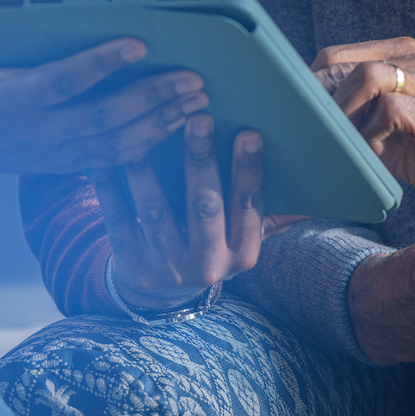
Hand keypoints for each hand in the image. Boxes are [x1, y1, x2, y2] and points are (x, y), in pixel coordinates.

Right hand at [0, 0, 210, 199]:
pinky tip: (179, 127)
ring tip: (199, 101)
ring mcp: (54, 153)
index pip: (65, 81)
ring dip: (161, 123)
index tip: (140, 43)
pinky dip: (148, 145)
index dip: (102, 63)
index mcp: (13, 99)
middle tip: (194, 78)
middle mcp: (39, 131)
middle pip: (106, 117)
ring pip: (117, 144)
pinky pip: (113, 159)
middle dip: (153, 98)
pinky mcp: (63, 163)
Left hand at [95, 114, 294, 310]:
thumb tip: (311, 168)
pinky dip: (109, 185)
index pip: (250, 206)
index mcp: (243, 252)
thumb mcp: (240, 237)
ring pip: (157, 210)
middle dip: (201, 159)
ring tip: (144, 129)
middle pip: (205, 206)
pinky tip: (103, 154)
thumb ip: (267, 209)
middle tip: (197, 116)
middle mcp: (208, 265)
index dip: (249, 169)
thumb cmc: (208, 245)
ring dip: (150, 167)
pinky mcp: (131, 265)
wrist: (160, 299)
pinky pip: (118, 218)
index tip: (249, 131)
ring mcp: (167, 267)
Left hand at [314, 38, 414, 226]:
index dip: (307, 85)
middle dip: (317, 99)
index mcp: (403, 56)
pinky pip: (390, 110)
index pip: (337, 56)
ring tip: (335, 144)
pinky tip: (369, 155)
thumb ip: (357, 115)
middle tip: (305, 134)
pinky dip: (370, 133)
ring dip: (342, 113)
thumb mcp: (388, 129)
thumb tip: (303, 124)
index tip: (291, 116)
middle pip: (344, 63)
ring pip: (368, 77)